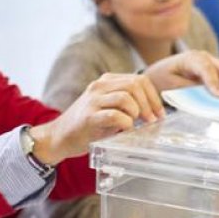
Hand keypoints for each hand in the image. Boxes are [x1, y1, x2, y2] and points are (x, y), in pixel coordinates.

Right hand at [29, 73, 162, 164]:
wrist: (58, 137)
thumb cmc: (89, 125)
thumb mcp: (109, 107)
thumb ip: (128, 103)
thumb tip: (155, 112)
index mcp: (107, 81)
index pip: (140, 80)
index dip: (154, 97)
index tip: (159, 113)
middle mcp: (100, 86)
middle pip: (135, 85)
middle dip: (149, 104)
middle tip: (152, 120)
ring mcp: (93, 100)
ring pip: (126, 97)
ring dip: (137, 112)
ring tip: (136, 124)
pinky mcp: (88, 117)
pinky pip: (114, 115)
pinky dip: (126, 123)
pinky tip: (125, 130)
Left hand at [144, 50, 218, 96]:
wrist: (158, 73)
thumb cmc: (163, 79)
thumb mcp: (171, 85)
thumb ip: (189, 88)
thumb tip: (208, 93)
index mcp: (190, 58)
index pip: (205, 67)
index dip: (214, 81)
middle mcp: (204, 57)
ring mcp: (212, 61)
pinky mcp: (216, 68)